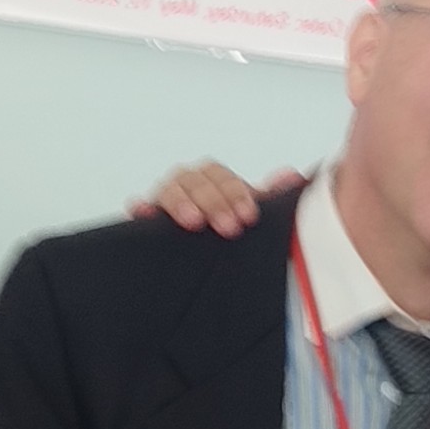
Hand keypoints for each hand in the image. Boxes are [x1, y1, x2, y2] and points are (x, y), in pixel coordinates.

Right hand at [125, 160, 303, 237]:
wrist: (204, 252)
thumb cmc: (228, 226)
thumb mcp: (249, 213)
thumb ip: (270, 196)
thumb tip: (291, 176)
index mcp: (211, 179)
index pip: (220, 175)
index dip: (235, 193)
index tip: (249, 217)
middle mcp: (186, 183)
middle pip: (194, 178)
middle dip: (214, 201)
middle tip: (230, 228)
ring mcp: (164, 198)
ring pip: (168, 188)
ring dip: (181, 202)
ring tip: (194, 222)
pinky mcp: (146, 217)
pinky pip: (138, 207)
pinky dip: (140, 207)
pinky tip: (145, 215)